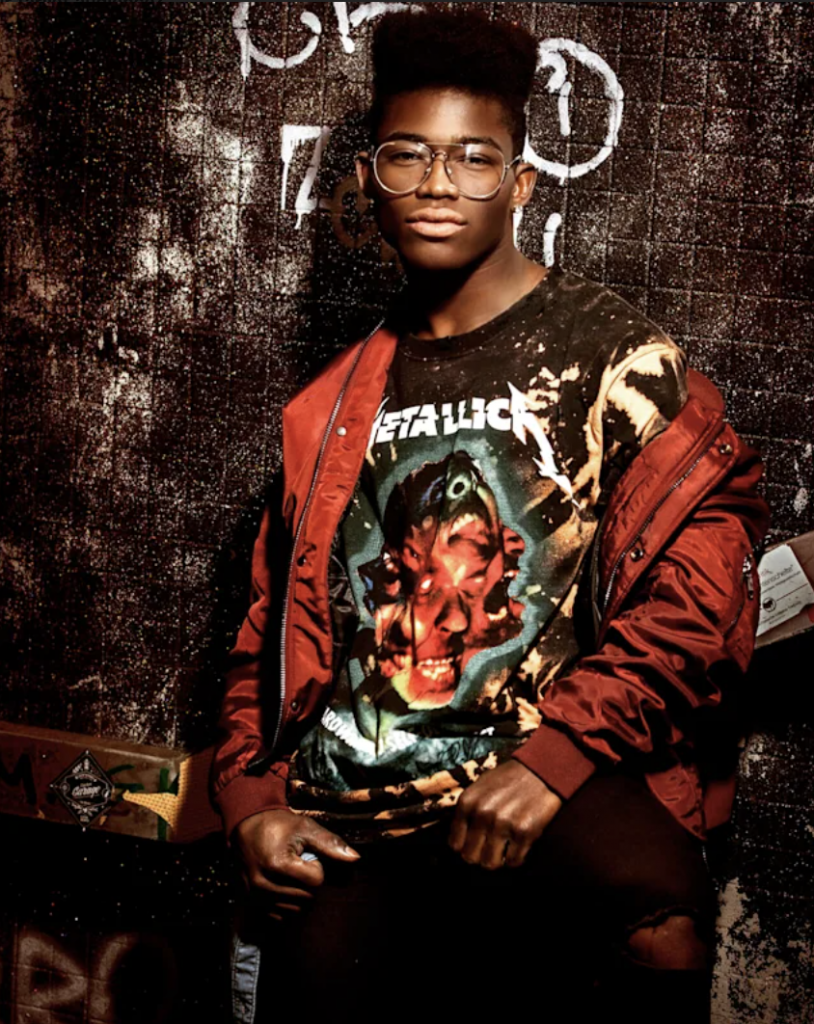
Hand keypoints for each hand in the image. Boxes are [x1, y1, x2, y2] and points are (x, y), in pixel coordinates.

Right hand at [234, 809, 359, 920]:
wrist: (247, 827)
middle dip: (310, 883)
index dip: (317, 867)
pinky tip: (284, 886)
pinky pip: (282, 916)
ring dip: (300, 894)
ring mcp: (256, 897)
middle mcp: (263, 884)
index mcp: (277, 864)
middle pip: (307, 898)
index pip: (316, 881)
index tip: (306, 855)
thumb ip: (330, 844)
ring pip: (296, 910)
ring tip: (290, 874)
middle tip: (298, 864)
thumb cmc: (279, 826)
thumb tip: (355, 859)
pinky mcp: (253, 904)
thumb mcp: (305, 828)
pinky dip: (289, 904)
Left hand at [448, 760, 561, 870]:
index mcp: (467, 802)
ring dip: (496, 860)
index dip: (465, 847)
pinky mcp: (524, 832)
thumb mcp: (479, 786)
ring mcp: (503, 824)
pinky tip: (517, 848)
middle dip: (479, 856)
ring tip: (502, 850)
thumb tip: (459, 836)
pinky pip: (513, 861)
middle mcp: (482, 814)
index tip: (474, 845)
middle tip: (488, 850)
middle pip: (470, 857)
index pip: (454, 843)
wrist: (540, 770)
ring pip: (490, 863)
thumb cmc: (509, 778)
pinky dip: (514, 859)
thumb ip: (467, 810)